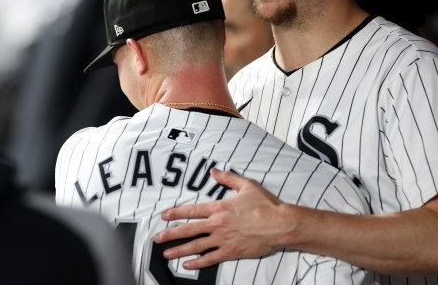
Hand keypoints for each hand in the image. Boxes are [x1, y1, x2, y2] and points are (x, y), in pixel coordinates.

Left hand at [154, 168, 291, 269]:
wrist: (280, 224)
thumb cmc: (265, 205)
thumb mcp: (246, 185)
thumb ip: (228, 178)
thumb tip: (214, 172)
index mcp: (219, 208)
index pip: (192, 210)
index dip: (176, 213)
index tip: (164, 216)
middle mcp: (217, 224)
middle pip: (189, 229)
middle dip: (171, 234)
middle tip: (157, 238)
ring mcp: (223, 239)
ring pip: (196, 246)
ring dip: (179, 250)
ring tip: (166, 254)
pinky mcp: (231, 252)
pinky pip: (210, 259)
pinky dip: (197, 263)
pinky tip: (187, 265)